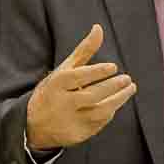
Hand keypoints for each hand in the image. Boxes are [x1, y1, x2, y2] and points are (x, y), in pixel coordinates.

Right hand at [26, 24, 136, 149]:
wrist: (33, 124)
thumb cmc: (55, 90)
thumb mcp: (65, 69)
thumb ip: (84, 50)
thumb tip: (99, 28)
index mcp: (56, 84)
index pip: (78, 77)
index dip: (97, 72)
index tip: (114, 66)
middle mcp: (62, 104)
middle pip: (92, 95)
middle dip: (113, 87)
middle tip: (127, 79)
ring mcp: (69, 121)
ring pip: (100, 111)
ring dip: (118, 100)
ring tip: (130, 88)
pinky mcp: (77, 135)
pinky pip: (99, 124)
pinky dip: (109, 113)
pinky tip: (116, 103)